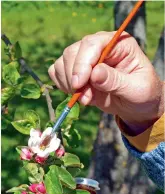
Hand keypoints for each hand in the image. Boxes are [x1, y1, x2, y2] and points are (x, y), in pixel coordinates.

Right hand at [48, 31, 163, 134]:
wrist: (135, 106)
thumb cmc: (142, 94)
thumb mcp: (136, 89)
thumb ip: (116, 81)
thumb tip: (94, 74)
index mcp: (118, 43)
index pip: (91, 43)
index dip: (82, 63)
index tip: (78, 85)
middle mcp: (99, 47)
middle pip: (72, 52)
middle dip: (75, 78)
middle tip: (85, 99)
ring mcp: (86, 59)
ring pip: (62, 63)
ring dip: (68, 84)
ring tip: (86, 99)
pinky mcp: (76, 72)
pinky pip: (57, 73)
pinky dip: (62, 85)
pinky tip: (78, 95)